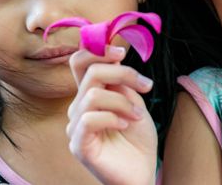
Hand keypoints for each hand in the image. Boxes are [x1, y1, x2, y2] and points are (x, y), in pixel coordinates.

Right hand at [67, 47, 156, 184]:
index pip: (81, 62)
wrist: (142, 172)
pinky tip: (125, 126)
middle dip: (122, 72)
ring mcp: (76, 126)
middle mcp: (79, 107)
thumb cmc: (137, 138)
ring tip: (137, 116)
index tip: (121, 51)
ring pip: (93, 95)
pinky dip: (113, 117)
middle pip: (89, 71)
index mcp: (91, 93)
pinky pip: (90, 119)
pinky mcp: (78, 145)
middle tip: (145, 86)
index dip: (98, 50)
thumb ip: (121, 82)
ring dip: (123, 102)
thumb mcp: (134, 102)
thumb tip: (114, 55)